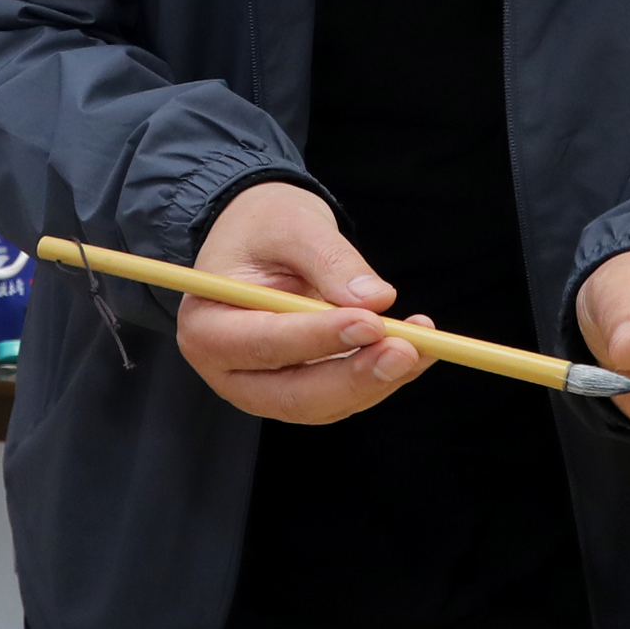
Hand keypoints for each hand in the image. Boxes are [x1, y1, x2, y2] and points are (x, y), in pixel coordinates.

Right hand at [177, 181, 429, 425]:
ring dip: (377, 379)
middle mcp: (229, 370)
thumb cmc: (264, 227)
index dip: (317, 338)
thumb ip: (329, 259)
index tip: (370, 322)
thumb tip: (375, 300)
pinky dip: (380, 376)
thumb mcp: (291, 224)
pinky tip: (416, 348)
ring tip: (423, 343)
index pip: (262, 344)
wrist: (261, 239)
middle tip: (406, 349)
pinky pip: (342, 396)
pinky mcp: (299, 390)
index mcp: (206, 327)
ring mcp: (264, 388)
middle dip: (354, 376)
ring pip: (324, 403)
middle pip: (293, 394)